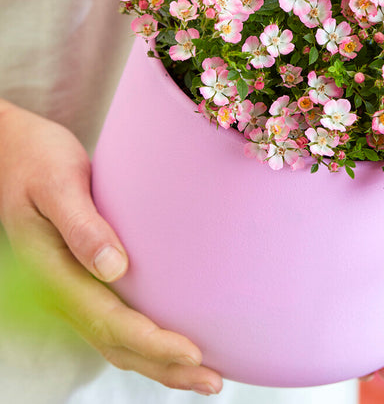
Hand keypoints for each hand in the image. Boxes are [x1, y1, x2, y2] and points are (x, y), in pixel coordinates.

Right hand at [0, 100, 222, 394]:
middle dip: (164, 367)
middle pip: (116, 343)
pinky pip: (113, 318)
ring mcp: (70, 287)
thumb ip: (81, 225)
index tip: (193, 352)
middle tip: (213, 382)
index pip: (108, 321)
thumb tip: (115, 268)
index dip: (151, 343)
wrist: (12, 153)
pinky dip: (144, 338)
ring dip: (157, 362)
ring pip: (114, 339)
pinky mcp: (82, 276)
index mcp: (54, 271)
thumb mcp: (56, 184)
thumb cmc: (35, 160)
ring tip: (203, 375)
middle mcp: (62, 289)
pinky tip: (171, 337)